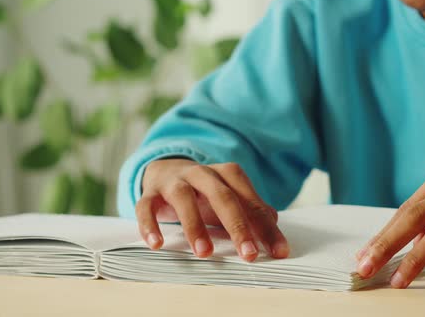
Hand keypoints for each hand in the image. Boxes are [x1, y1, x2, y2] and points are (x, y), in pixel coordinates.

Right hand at [136, 158, 289, 261]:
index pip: (251, 201)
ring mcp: (174, 181)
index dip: (266, 228)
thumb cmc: (205, 192)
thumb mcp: (230, 199)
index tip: (278, 252)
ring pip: (184, 199)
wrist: (166, 170)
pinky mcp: (150, 193)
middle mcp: (202, 174)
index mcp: (228, 174)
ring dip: (194, 225)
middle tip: (249, 255)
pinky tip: (157, 245)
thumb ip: (252, 211)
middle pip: (223, 197)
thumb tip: (274, 225)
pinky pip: (146, 206)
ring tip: (204, 253)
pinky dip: (150, 224)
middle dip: (238, 226)